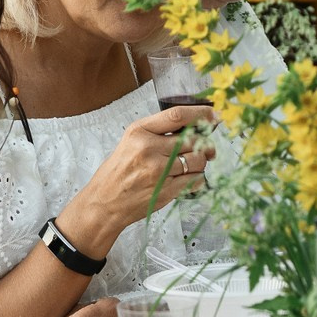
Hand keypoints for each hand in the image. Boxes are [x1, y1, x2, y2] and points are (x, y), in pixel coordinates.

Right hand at [63, 105, 214, 238]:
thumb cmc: (118, 172)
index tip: (212, 115)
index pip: (177, 115)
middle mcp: (148, 149)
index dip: (200, 113)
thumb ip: (158, 132)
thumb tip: (193, 126)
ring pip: (197, 160)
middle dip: (205, 144)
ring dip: (201, 163)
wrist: (104, 203)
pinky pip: (196, 180)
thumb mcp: (131, 142)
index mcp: (139, 132)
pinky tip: (188, 179)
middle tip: (207, 148)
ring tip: (192, 166)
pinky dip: (198, 179)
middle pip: (192, 139)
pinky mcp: (166, 190)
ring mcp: (158, 171)